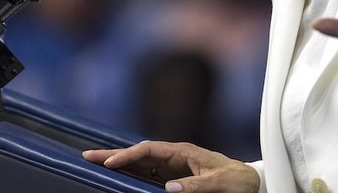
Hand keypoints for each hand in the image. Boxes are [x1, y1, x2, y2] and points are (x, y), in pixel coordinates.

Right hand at [82, 141, 259, 192]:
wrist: (250, 183)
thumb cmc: (237, 181)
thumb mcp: (220, 184)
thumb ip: (196, 186)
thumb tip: (168, 188)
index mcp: (184, 151)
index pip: (149, 149)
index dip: (128, 155)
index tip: (110, 163)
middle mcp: (175, 156)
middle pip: (139, 153)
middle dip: (114, 154)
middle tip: (87, 155)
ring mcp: (173, 167)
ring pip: (140, 164)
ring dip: (119, 165)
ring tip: (95, 165)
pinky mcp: (174, 179)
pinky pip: (148, 176)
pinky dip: (131, 176)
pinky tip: (117, 179)